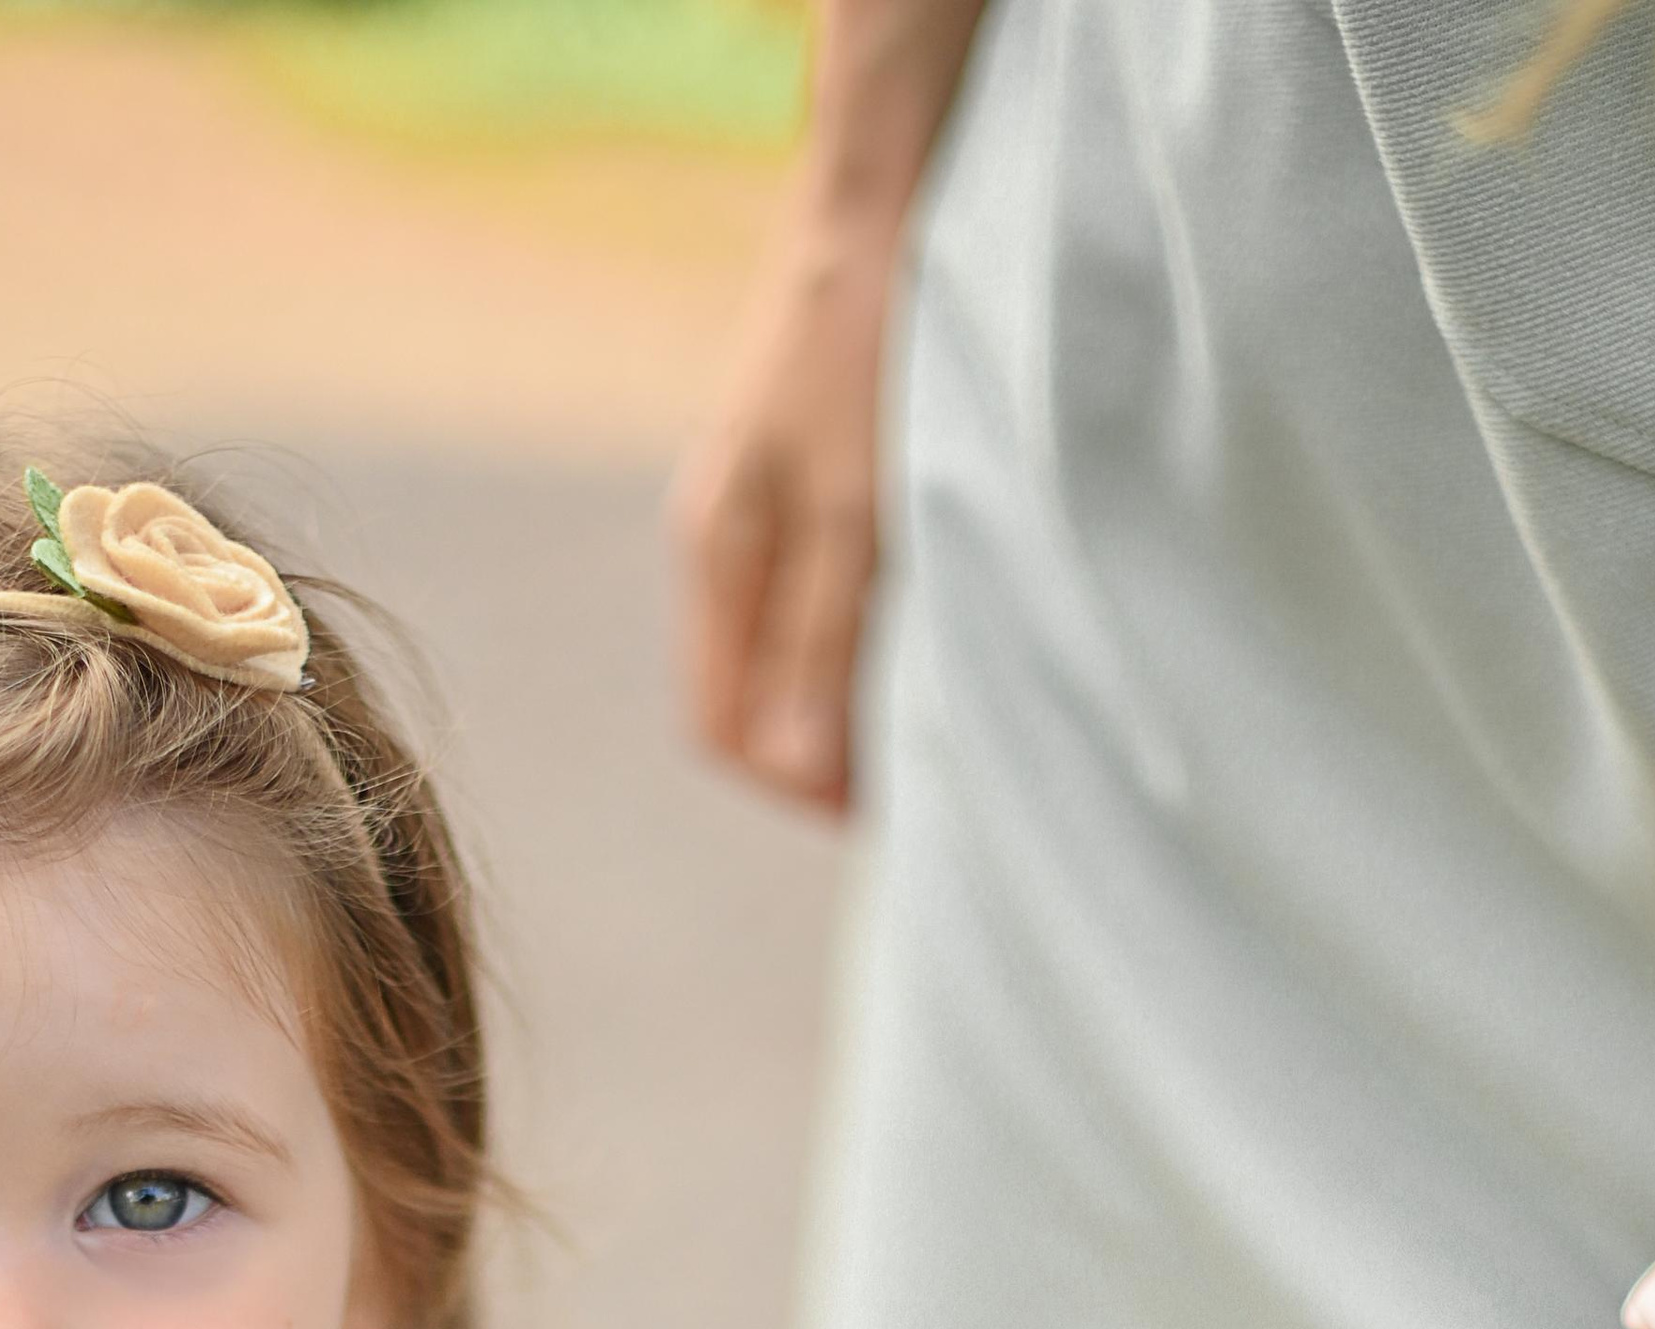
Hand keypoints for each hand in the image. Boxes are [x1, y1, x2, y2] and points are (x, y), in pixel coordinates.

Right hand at [671, 218, 898, 810]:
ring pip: (798, 648)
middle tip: (923, 771)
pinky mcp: (820, 478)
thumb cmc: (867, 344)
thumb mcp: (853, 509)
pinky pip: (832, 593)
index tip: (884, 807)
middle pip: (759, 698)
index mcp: (718, 558)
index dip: (796, 786)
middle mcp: (731, 544)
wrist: (886, 196)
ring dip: (855, 693)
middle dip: (825, 751)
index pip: (724, 729)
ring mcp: (772, 509)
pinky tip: (934, 625)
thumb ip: (821, 643)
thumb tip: (796, 775)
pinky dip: (873, 633)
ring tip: (936, 707)